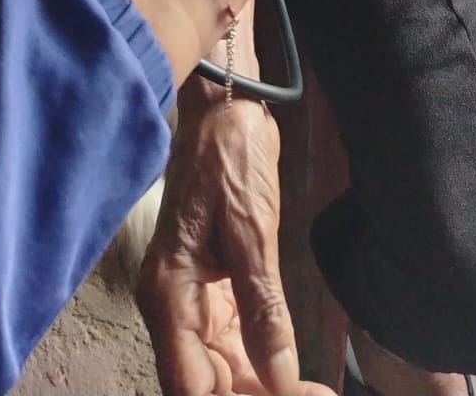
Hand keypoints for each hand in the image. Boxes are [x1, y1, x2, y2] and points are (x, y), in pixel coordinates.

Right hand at [137, 99, 326, 395]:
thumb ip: (262, 309)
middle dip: (255, 395)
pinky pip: (230, 342)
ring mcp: (191, 298)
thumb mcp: (252, 232)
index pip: (191, 387)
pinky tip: (291, 372)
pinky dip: (258, 360)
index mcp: (168, 295)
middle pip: (205, 384)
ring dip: (259, 384)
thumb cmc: (230, 158)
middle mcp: (171, 306)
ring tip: (307, 392)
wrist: (227, 110)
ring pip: (218, 369)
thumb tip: (279, 377)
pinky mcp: (212, 288)